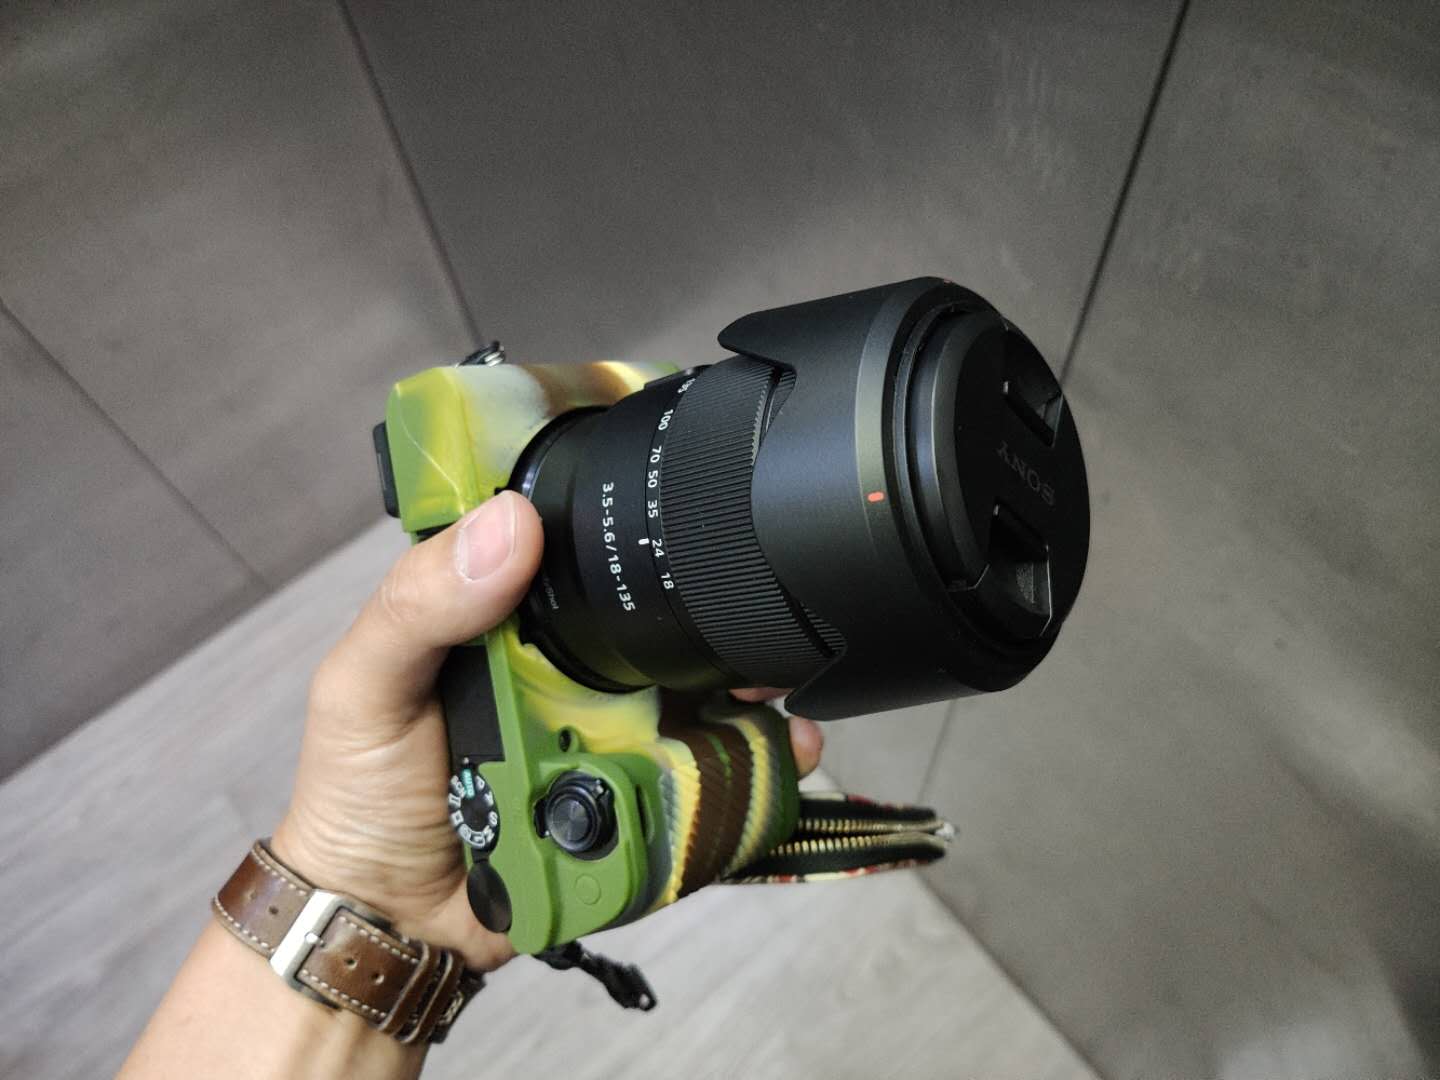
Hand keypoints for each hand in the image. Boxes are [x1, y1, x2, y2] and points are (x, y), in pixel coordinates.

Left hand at [272, 491, 822, 971]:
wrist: (391, 923)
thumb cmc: (360, 796)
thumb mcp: (365, 685)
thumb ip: (419, 605)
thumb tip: (508, 525)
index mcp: (506, 620)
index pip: (573, 549)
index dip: (626, 520)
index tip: (683, 499)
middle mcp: (565, 670)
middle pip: (652, 621)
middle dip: (711, 610)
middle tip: (749, 609)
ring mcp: (603, 735)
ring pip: (692, 694)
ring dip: (742, 687)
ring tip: (772, 690)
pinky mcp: (629, 798)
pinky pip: (697, 774)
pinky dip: (746, 764)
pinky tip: (780, 755)